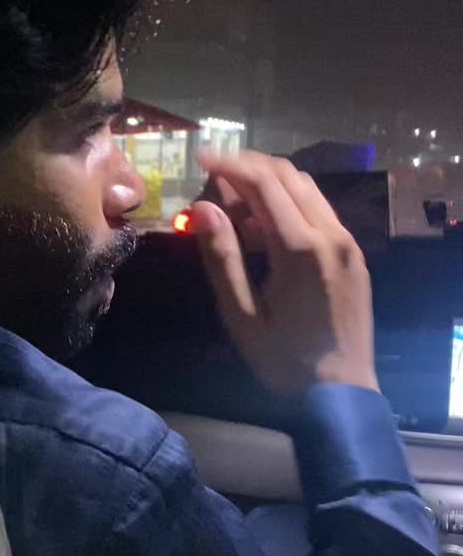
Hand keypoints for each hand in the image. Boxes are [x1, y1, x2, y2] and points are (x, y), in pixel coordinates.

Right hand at [191, 152, 378, 395]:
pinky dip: (291, 204)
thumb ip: (222, 258)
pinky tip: (266, 228)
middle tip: (214, 176)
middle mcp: (331, 235)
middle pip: (288, 176)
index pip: (264, 184)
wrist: (340, 395)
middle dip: (249, 167)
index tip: (201, 160)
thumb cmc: (283, 362)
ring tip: (234, 204)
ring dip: (271, 184)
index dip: (230, 166)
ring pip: (308, 190)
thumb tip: (201, 208)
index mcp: (300, 249)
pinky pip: (321, 212)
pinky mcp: (354, 255)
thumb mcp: (241, 316)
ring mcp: (348, 243)